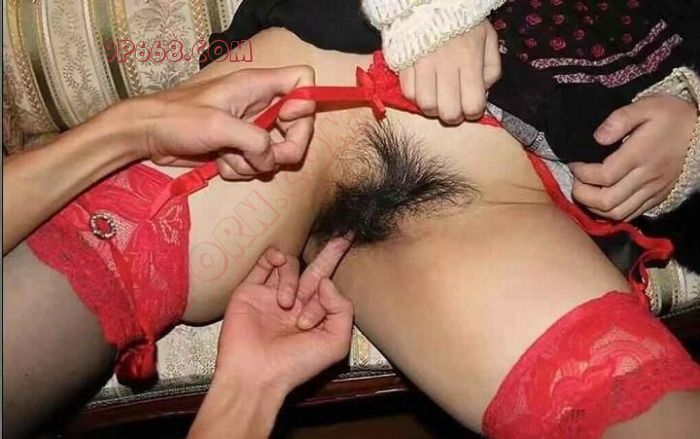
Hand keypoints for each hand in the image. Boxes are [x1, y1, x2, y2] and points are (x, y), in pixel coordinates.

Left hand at [122, 66, 315, 179]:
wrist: (146, 135)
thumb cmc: (178, 119)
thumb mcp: (219, 126)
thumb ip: (255, 141)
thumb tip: (271, 160)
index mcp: (257, 86)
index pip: (302, 79)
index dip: (305, 103)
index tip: (286, 120)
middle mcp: (259, 104)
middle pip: (299, 124)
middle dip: (286, 148)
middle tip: (267, 159)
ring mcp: (250, 128)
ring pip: (276, 152)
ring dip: (254, 163)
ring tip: (226, 156)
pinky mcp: (238, 148)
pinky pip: (256, 164)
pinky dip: (240, 169)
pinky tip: (218, 162)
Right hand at [214, 238, 352, 395]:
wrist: (256, 374)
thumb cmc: (296, 364)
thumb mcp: (335, 342)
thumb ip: (341, 309)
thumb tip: (326, 281)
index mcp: (315, 315)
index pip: (328, 287)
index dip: (330, 288)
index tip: (316, 311)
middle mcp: (295, 304)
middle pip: (314, 270)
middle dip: (330, 253)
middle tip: (345, 236)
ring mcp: (271, 296)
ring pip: (289, 266)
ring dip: (292, 279)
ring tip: (286, 304)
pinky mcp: (249, 291)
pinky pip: (263, 264)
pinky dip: (274, 256)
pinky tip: (278, 261)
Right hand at [398, 20, 500, 123]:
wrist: (430, 0)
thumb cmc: (463, 20)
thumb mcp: (488, 37)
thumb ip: (492, 67)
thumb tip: (483, 91)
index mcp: (470, 60)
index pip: (473, 105)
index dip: (474, 112)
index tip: (472, 105)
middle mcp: (446, 67)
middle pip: (448, 112)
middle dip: (453, 115)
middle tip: (454, 106)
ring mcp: (422, 66)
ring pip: (426, 106)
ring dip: (433, 107)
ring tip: (437, 97)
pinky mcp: (404, 63)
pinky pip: (407, 93)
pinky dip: (415, 95)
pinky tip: (422, 86)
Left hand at [570, 95, 696, 220]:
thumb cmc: (671, 116)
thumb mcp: (646, 107)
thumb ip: (619, 119)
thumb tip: (597, 137)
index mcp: (640, 155)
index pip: (603, 176)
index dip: (582, 174)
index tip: (574, 165)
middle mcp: (646, 177)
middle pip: (607, 200)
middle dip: (583, 194)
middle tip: (575, 182)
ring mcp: (653, 190)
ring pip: (617, 213)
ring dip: (594, 207)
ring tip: (585, 192)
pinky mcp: (658, 196)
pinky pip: (631, 214)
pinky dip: (612, 213)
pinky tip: (602, 201)